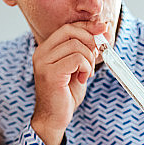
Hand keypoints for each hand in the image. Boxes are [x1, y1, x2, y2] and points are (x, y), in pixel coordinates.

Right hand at [30, 21, 106, 144]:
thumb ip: (84, 51)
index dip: (87, 26)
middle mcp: (41, 53)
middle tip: (95, 57)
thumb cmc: (65, 95)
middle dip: (90, 40)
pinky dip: (86, 68)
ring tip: (86, 74)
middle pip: (71, 31)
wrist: (54, 119)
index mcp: (45, 50)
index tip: (102, 28)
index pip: (67, 28)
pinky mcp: (50, 73)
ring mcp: (43, 63)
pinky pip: (77, 59)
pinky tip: (83, 79)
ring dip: (89, 59)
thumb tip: (101, 31)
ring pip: (76, 45)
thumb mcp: (76, 68)